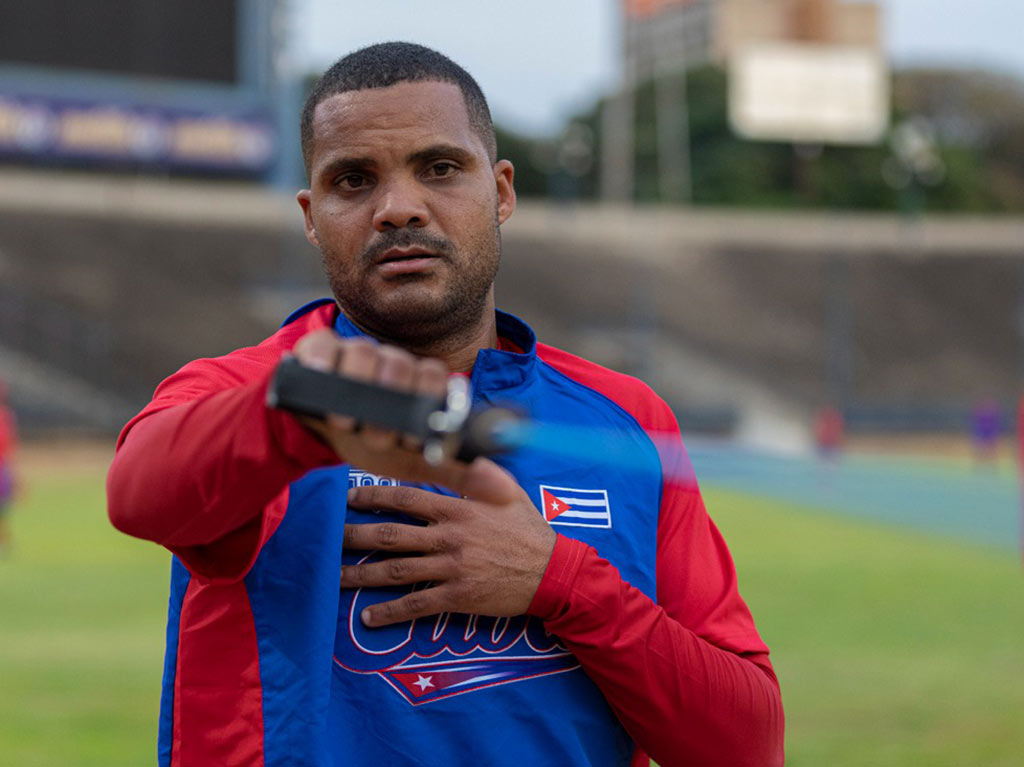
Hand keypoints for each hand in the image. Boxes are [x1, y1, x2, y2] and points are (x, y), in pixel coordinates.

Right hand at [290, 329, 462, 483]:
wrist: (324, 438)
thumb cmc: (374, 443)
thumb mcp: (416, 463)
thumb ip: (458, 475)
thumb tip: (505, 493)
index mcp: (416, 383)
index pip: (434, 376)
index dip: (428, 401)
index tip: (414, 439)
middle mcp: (389, 363)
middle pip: (401, 364)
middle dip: (392, 401)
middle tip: (379, 438)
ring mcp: (354, 354)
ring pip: (365, 352)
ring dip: (358, 384)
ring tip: (346, 421)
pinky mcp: (319, 352)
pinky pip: (322, 345)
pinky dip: (322, 358)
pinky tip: (321, 374)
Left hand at [341, 458, 557, 625]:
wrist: (552, 573)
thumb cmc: (529, 531)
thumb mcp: (510, 493)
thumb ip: (483, 473)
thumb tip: (465, 454)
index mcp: (458, 510)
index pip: (406, 499)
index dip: (374, 497)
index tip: (350, 498)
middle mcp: (449, 538)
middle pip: (391, 536)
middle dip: (356, 536)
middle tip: (331, 537)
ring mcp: (451, 569)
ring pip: (395, 572)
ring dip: (361, 575)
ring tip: (335, 576)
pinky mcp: (456, 597)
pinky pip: (415, 605)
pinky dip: (388, 612)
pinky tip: (366, 617)